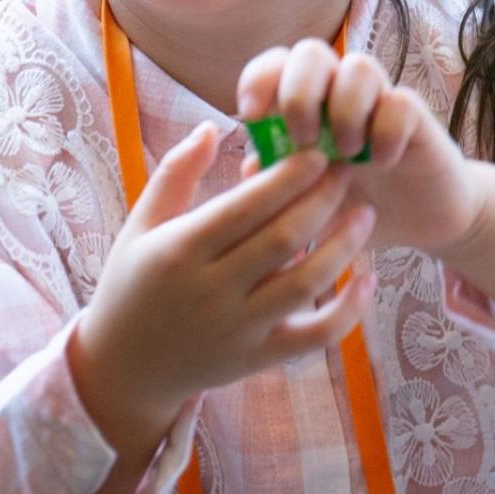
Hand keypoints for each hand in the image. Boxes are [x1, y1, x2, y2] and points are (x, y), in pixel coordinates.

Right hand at [69, 123, 377, 444]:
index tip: (317, 152)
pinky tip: (369, 279)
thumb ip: (175, 173)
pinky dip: (348, 311)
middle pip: (283, 239)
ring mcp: (237, 329)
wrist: (125, 368)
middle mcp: (210, 291)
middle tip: (348, 171)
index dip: (288, 177)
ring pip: (305, 284)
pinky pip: (314, 337)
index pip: (245, 207)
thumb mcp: (141, 225)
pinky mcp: (257, 359)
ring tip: (366, 214)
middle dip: (322, 200)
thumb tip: (212, 126)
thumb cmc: (133, 283)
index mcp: (179, 250)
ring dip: (343, 246)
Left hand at [237, 40, 488, 259]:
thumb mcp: (307, 200)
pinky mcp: (418, 118)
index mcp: (307, 101)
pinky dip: (387, 134)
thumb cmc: (354, 199)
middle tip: (304, 140)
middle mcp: (341, 91)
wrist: (418, 219)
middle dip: (298, 93)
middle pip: (312, 52)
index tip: (251, 116)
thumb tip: (251, 165)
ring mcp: (381, 99)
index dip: (259, 79)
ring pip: (360, 67)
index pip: (276, 63)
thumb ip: (278, 184)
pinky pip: (401, 103)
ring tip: (347, 154)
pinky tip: (384, 162)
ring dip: (344, 112)